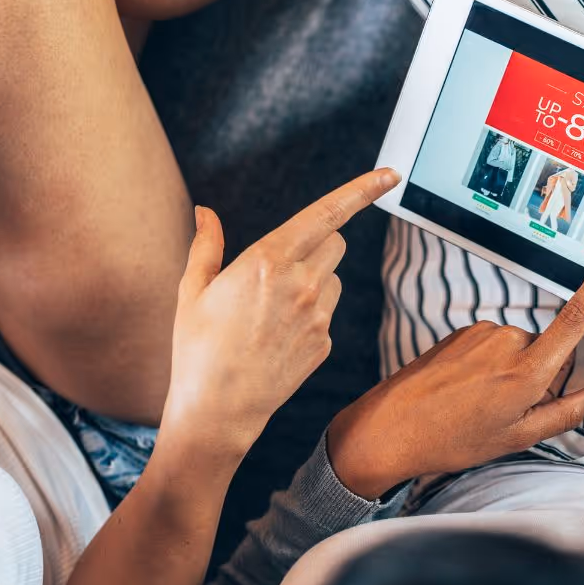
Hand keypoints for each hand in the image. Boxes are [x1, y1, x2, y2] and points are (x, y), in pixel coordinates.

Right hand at [161, 168, 399, 455]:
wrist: (218, 410)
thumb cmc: (197, 348)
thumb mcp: (192, 291)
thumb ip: (206, 245)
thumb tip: (206, 212)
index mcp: (268, 260)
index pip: (327, 213)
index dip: (362, 189)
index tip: (391, 174)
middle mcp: (301, 284)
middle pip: (336, 242)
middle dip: (317, 243)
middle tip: (283, 266)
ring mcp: (318, 317)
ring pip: (334, 279)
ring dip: (314, 281)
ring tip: (272, 310)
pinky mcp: (325, 344)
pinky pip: (328, 314)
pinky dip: (310, 316)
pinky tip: (278, 337)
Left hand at [327, 241, 583, 498]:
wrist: (389, 429)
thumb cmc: (452, 441)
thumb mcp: (515, 438)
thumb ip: (564, 413)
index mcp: (526, 371)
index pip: (574, 319)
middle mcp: (506, 342)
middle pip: (545, 349)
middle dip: (538, 376)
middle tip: (503, 412)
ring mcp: (479, 333)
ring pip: (516, 349)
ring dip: (508, 372)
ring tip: (476, 406)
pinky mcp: (460, 333)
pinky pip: (490, 346)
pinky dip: (486, 367)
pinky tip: (462, 392)